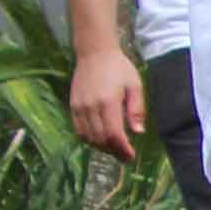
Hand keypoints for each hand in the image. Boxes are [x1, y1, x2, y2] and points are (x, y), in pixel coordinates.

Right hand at [70, 42, 145, 161]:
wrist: (94, 53)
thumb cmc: (119, 68)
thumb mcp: (135, 86)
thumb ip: (136, 110)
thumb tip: (138, 132)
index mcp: (108, 101)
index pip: (113, 134)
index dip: (122, 149)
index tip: (131, 156)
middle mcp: (91, 106)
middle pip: (100, 139)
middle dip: (114, 151)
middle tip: (125, 156)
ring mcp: (79, 107)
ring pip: (88, 137)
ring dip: (101, 147)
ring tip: (114, 149)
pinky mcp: (72, 106)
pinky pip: (78, 129)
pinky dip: (89, 139)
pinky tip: (100, 140)